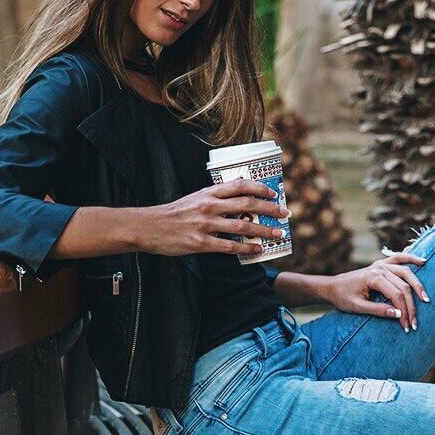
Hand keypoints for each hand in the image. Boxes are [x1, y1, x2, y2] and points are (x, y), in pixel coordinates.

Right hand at [139, 178, 288, 257]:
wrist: (149, 226)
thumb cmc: (174, 213)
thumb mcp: (195, 198)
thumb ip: (215, 198)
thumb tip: (239, 200)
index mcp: (208, 192)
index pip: (240, 185)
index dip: (260, 188)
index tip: (274, 194)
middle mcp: (209, 206)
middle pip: (247, 204)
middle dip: (270, 209)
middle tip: (285, 214)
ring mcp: (205, 224)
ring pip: (242, 225)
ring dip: (264, 230)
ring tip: (278, 234)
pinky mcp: (201, 243)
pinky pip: (230, 246)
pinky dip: (246, 248)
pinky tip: (257, 249)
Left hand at [325, 252, 429, 329]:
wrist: (333, 286)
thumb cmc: (343, 297)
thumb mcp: (357, 307)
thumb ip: (377, 311)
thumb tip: (398, 315)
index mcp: (373, 278)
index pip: (396, 295)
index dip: (404, 311)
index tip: (406, 326)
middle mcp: (379, 268)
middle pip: (403, 286)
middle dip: (411, 306)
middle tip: (414, 323)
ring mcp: (381, 265)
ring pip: (406, 273)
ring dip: (417, 286)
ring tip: (426, 299)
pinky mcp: (382, 264)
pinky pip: (400, 258)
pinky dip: (412, 258)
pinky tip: (423, 262)